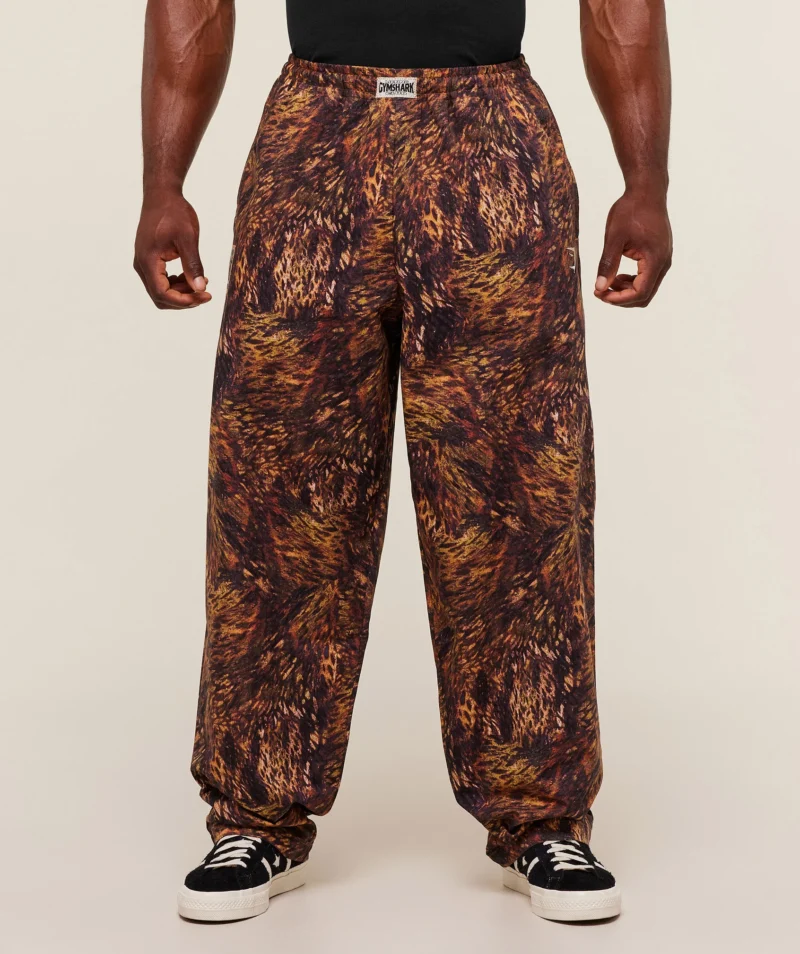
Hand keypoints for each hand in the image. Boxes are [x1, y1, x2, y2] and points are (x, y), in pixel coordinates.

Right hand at [134, 190, 211, 308]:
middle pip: (160, 296)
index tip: (205, 296)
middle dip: (184, 300)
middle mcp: (141, 265)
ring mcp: (143, 263)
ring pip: (160, 291)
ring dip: (181, 292)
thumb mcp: (188, 238)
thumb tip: (200, 288)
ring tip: (201, 282)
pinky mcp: (149, 259)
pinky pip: (160, 281)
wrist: (161, 195)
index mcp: (148, 260)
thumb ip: (193, 265)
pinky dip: (176, 284)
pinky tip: (190, 276)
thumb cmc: (174, 212)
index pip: (162, 293)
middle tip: (206, 293)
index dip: (184, 301)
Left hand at [594, 188, 671, 307]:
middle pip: (644, 294)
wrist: (647, 191)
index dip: (619, 299)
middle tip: (600, 291)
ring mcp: (663, 258)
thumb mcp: (614, 238)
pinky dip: (631, 280)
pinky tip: (617, 274)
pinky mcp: (659, 254)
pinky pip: (647, 276)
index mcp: (655, 259)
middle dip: (621, 297)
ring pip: (646, 287)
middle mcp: (663, 262)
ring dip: (626, 289)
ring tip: (606, 282)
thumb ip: (608, 264)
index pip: (640, 292)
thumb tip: (600, 287)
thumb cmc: (631, 210)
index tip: (600, 294)